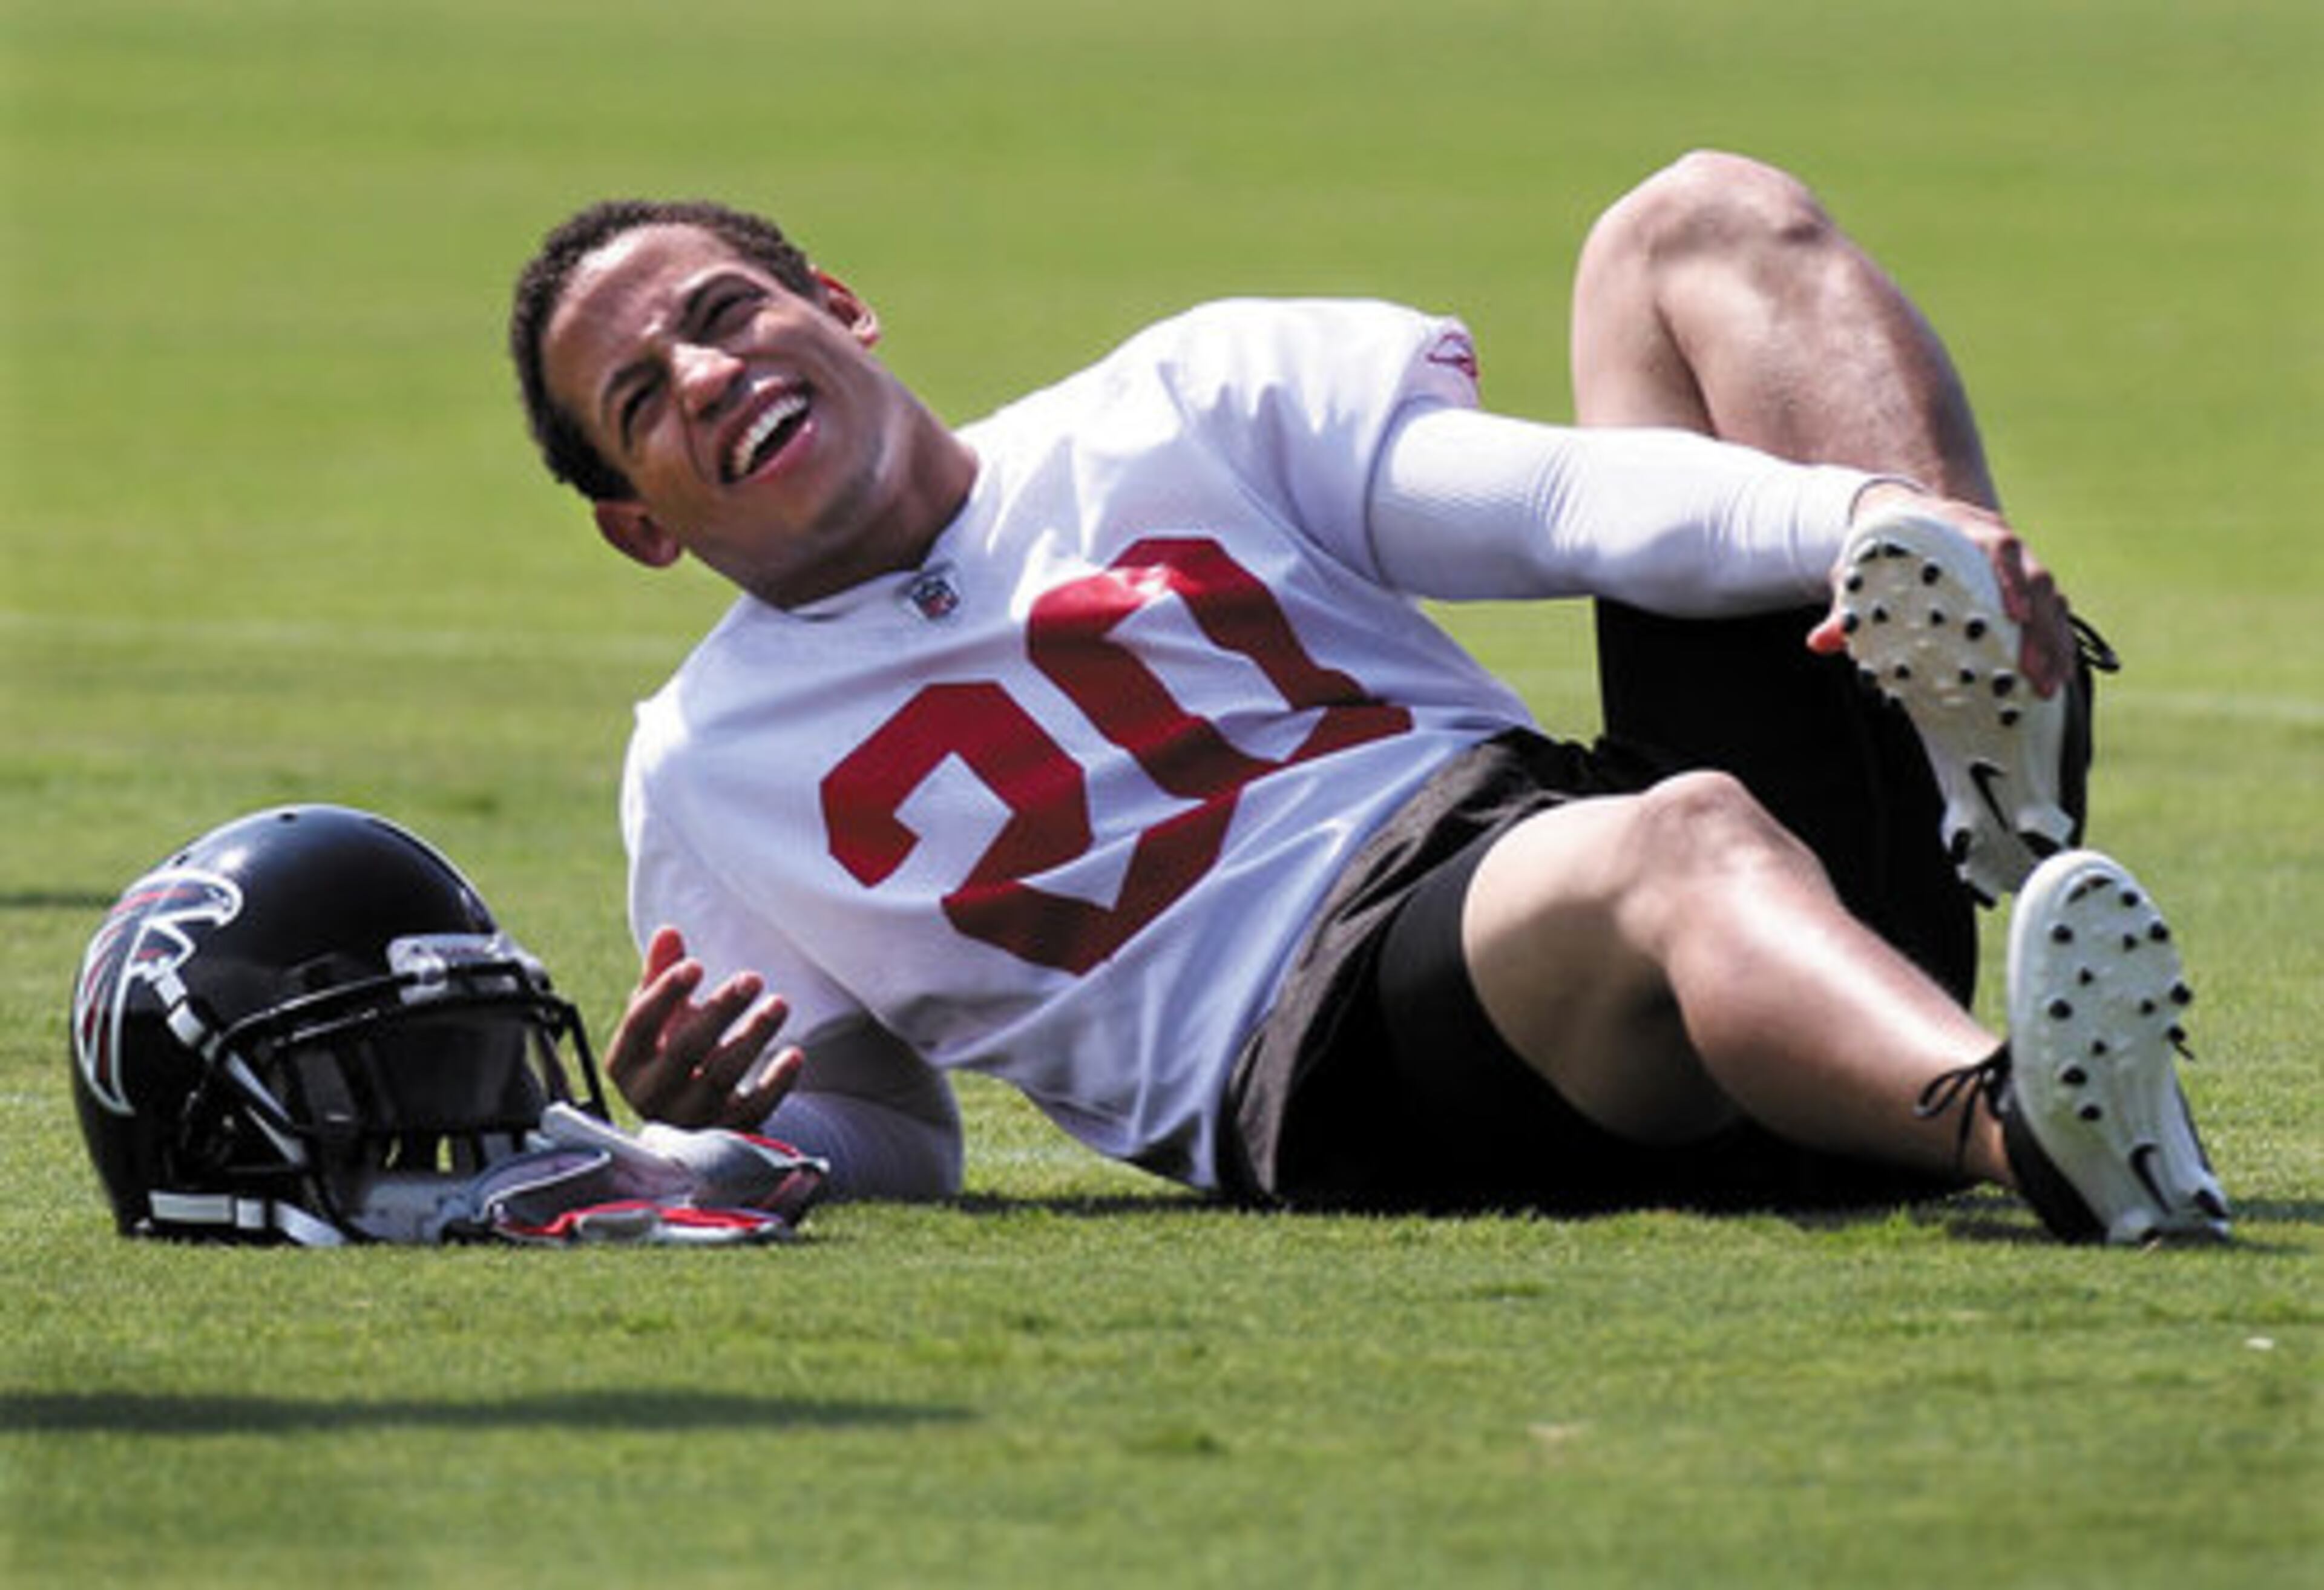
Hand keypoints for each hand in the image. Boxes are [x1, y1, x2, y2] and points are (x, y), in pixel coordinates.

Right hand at [604, 926, 802, 1130]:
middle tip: (752, 978)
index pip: (640, 1024)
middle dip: (720, 1011)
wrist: (692, 1119)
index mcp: (625, 1062)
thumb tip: (669, 932)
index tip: (697, 964)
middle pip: (685, 1049)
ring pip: (722, 1077)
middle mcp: (651, 1094)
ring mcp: (689, 1119)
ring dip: (754, 1037)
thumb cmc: (672, 1053)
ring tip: (780, 1003)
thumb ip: (662, 975)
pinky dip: (776, 1083)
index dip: (665, 993)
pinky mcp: (725, 1133)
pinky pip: (754, 1110)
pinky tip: (794, 1053)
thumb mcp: (662, 1018)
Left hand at [1809, 484, 2077, 696]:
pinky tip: (2056, 678)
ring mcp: (2019, 563)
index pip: (1999, 546)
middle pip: (2036, 579)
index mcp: (1963, 529)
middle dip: (2040, 630)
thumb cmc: (1884, 550)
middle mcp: (2000, 542)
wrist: (1902, 520)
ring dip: (2055, 643)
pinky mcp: (2027, 587)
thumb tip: (1819, 642)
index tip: (2013, 616)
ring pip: (2052, 599)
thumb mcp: (1863, 572)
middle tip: (2034, 674)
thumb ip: (1846, 606)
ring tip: (2049, 687)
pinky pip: (2054, 613)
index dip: (2011, 580)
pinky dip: (2058, 643)